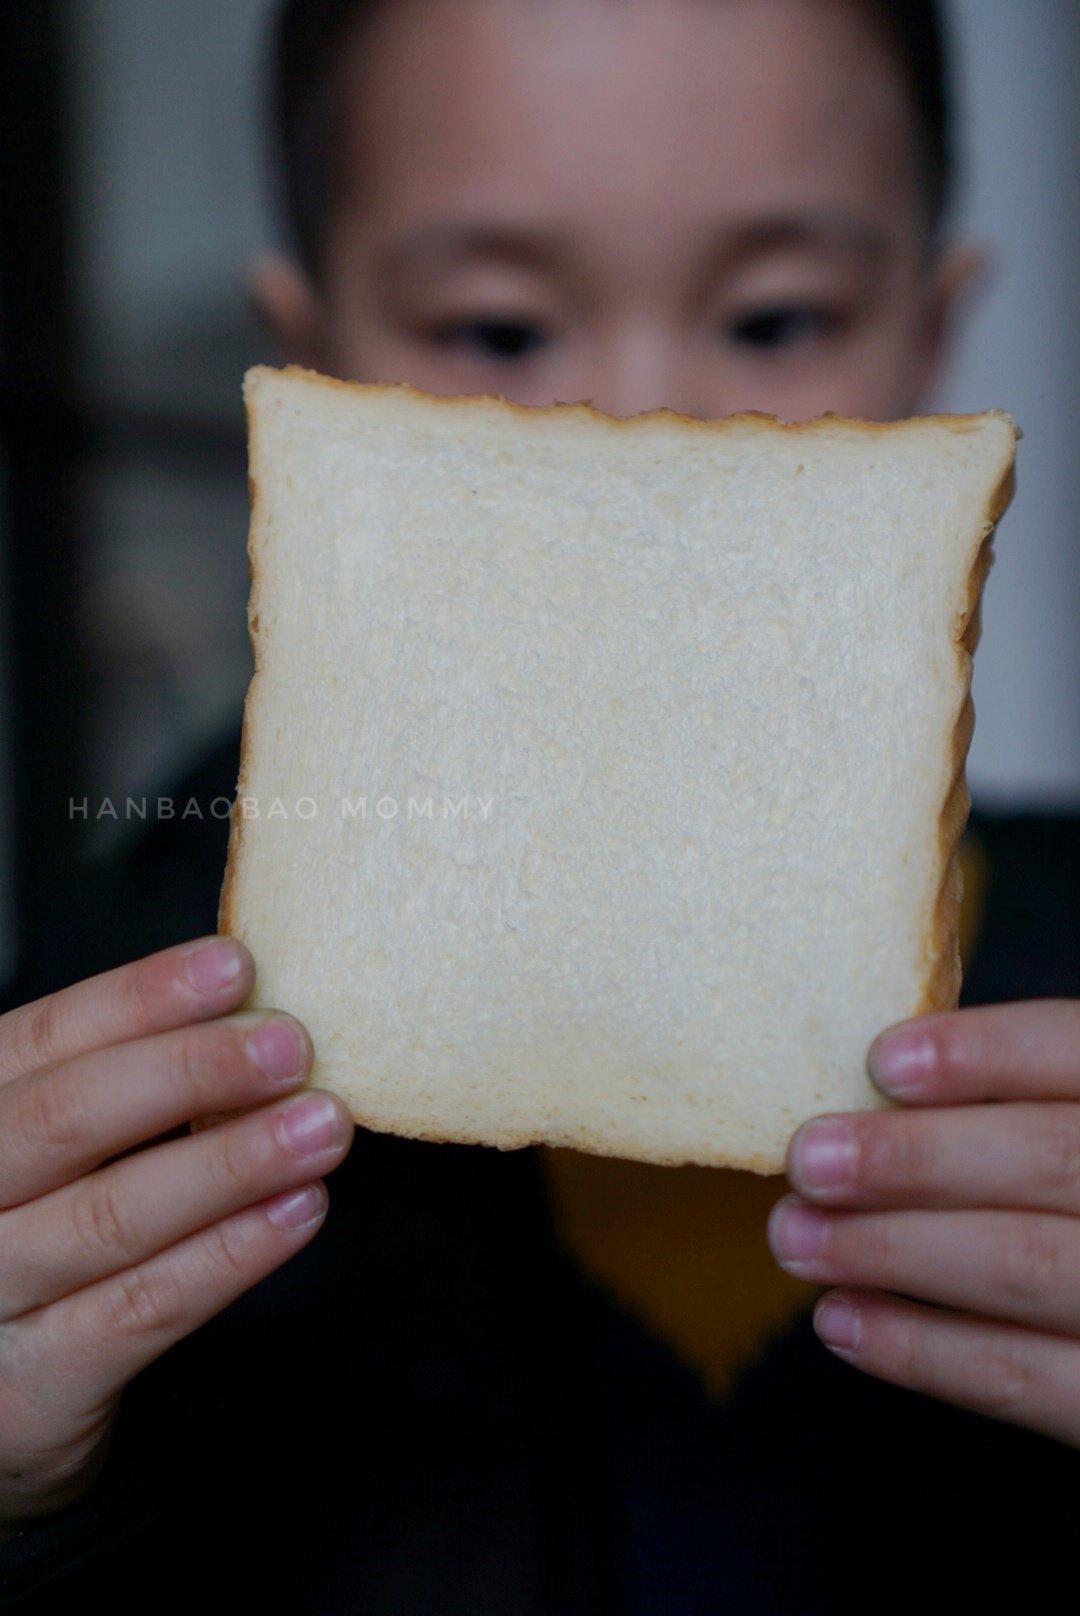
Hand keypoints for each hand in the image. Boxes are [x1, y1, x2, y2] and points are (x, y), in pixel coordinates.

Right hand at [0, 937, 352, 1530]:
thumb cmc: (33, 1241)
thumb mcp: (44, 1150)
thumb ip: (118, 1085)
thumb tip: (250, 1012)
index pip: (44, 1039)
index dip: (140, 998)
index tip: (234, 966)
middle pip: (67, 1119)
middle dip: (190, 1072)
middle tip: (290, 1046)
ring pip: (111, 1216)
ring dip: (230, 1164)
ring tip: (319, 1128)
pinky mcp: (32, 1391)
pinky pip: (139, 1310)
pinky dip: (226, 1255)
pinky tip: (294, 1213)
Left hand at [767, 1000, 1079, 1447]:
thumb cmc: (1057, 1192)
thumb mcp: (1056, 1119)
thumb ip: (1007, 1100)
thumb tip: (872, 1087)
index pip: (1072, 1052)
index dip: (986, 1053)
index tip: (882, 1061)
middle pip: (1048, 1160)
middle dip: (914, 1159)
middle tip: (809, 1161)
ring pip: (1024, 1264)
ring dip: (891, 1249)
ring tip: (795, 1237)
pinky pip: (1021, 1375)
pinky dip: (918, 1348)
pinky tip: (840, 1318)